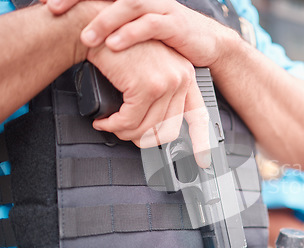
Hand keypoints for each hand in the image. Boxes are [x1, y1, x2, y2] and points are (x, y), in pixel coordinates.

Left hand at [45, 0, 234, 67]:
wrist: (208, 44)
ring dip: (104, 20)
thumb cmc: (169, 40)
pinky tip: (115, 45)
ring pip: (129, 4)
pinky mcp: (175, 24)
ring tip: (87, 38)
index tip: (49, 2)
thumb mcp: (139, 33)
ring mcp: (161, 8)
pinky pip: (151, 25)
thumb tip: (85, 38)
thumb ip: (117, 30)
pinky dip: (131, 34)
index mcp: (133, 0)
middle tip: (56, 10)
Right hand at [88, 41, 210, 167]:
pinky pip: (129, 121)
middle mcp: (181, 79)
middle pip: (168, 130)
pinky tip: (104, 120)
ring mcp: (166, 82)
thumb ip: (160, 98)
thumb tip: (155, 131)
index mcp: (186, 76)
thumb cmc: (120, 50)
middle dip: (142, 138)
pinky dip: (113, 125)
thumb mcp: (149, 72)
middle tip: (125, 133)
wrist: (97, 26)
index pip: (199, 115)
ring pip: (146, 129)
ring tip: (110, 124)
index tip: (202, 161)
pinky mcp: (146, 86)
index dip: (201, 142)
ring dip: (123, 132)